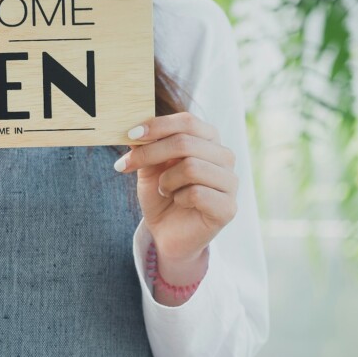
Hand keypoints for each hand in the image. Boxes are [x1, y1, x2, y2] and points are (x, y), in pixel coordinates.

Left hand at [113, 111, 237, 270]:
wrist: (168, 234)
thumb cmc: (162, 196)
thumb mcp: (149, 167)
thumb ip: (146, 146)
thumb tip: (134, 127)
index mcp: (208, 140)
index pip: (187, 121)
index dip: (157, 126)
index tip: (130, 134)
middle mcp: (225, 157)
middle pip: (185, 142)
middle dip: (150, 153)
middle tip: (127, 165)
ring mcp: (230, 182)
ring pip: (191, 167)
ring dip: (167, 181)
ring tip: (165, 190)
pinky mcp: (228, 207)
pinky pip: (197, 193)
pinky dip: (178, 198)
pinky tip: (179, 203)